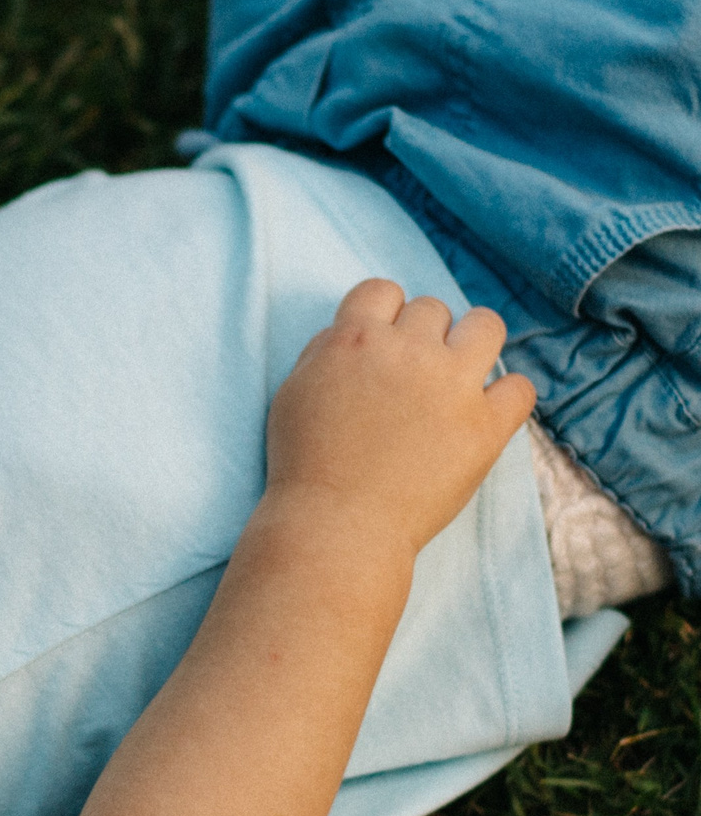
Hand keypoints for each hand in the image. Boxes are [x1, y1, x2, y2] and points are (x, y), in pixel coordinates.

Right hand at [265, 278, 537, 558]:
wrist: (335, 525)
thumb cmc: (304, 465)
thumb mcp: (294, 393)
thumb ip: (325, 352)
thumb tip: (355, 331)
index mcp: (355, 338)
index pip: (383, 290)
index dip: (384, 315)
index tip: (383, 344)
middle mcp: (408, 350)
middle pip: (432, 309)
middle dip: (423, 337)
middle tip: (412, 377)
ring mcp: (453, 385)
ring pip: (487, 325)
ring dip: (473, 344)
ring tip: (460, 377)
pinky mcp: (487, 425)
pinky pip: (521, 387)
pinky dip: (506, 398)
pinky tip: (485, 415)